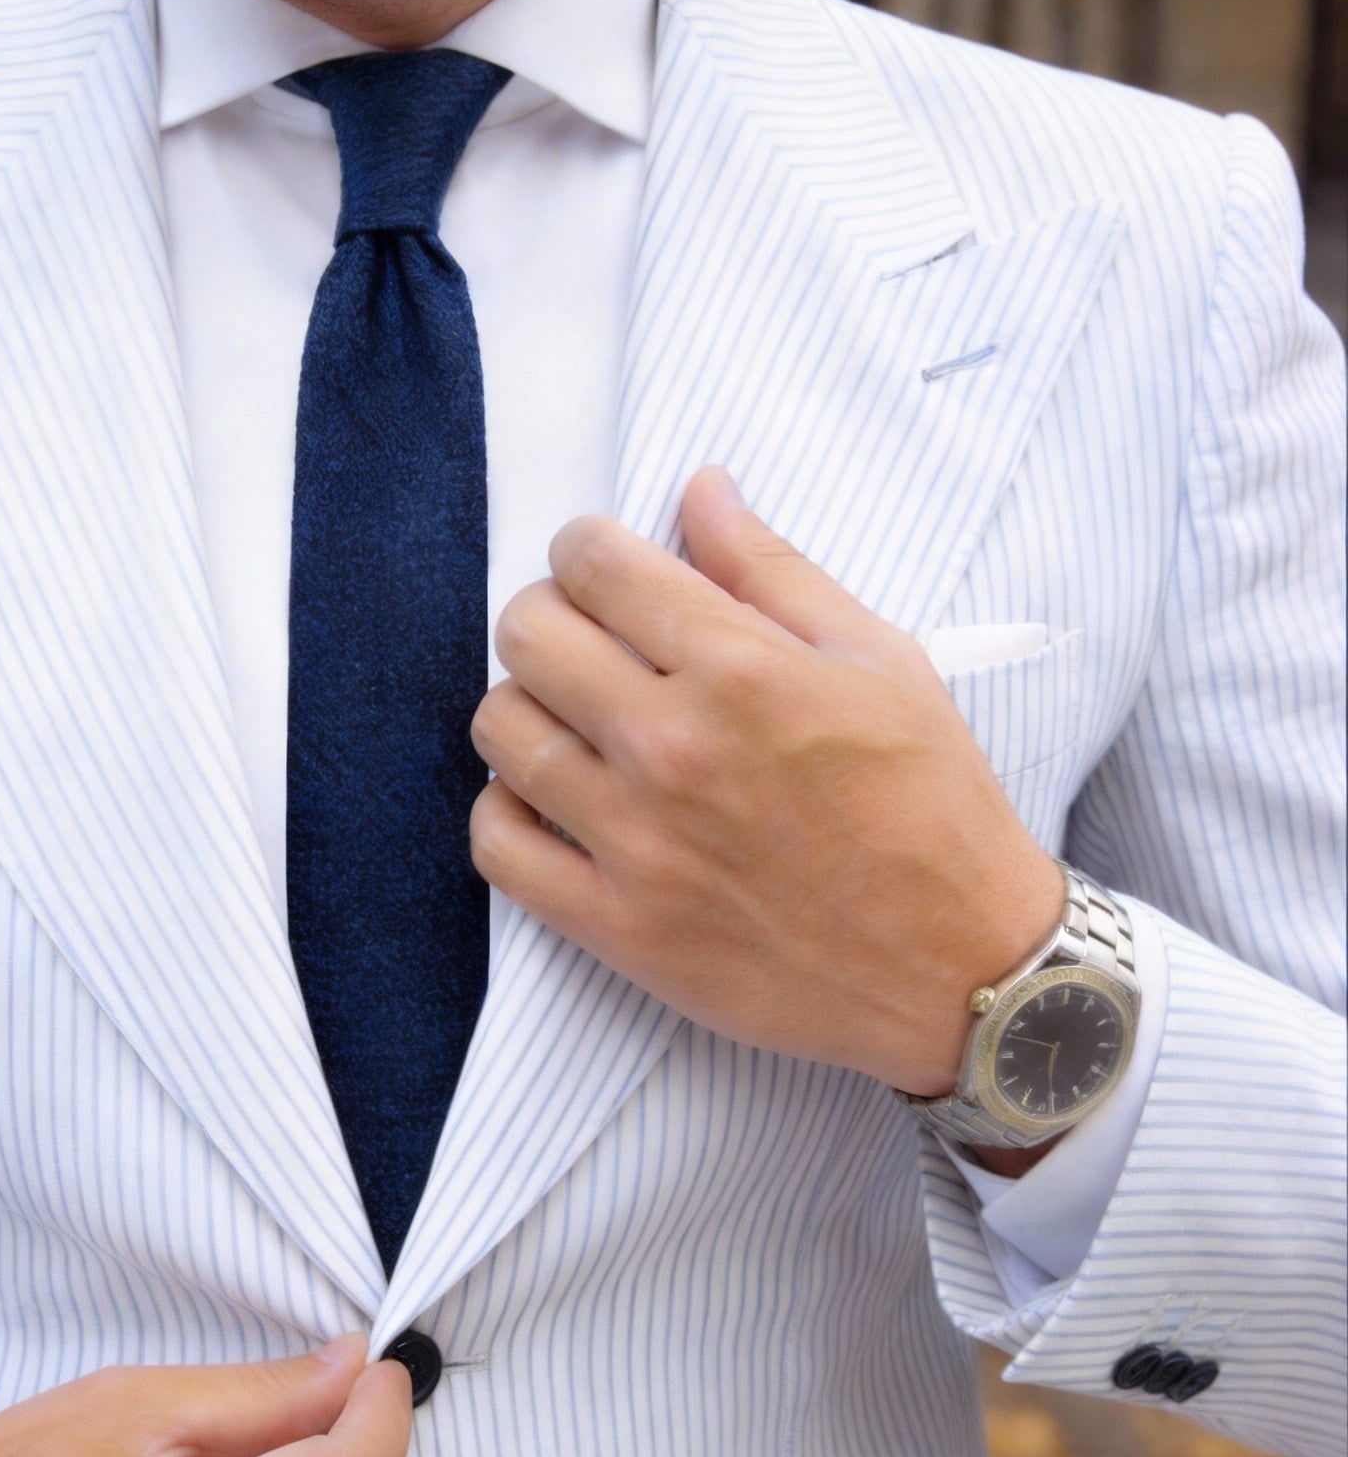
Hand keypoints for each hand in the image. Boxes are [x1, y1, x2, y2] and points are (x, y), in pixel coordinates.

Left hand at [469, 467, 1063, 1098]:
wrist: (961, 969)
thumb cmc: (931, 807)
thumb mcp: (880, 660)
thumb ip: (772, 570)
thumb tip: (700, 487)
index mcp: (740, 669)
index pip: (594, 564)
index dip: (586, 549)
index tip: (603, 568)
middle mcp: (672, 747)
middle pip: (528, 635)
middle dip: (549, 617)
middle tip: (588, 642)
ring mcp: (635, 842)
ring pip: (500, 731)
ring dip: (526, 709)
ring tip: (574, 723)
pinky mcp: (615, 926)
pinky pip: (496, 845)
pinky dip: (507, 812)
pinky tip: (552, 802)